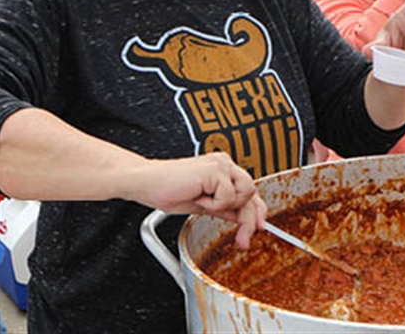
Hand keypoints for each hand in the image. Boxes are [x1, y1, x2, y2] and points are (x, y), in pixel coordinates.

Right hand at [134, 152, 266, 247]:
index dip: (257, 211)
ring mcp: (220, 165)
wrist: (145, 183)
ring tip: (203, 203)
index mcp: (221, 170)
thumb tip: (239, 218)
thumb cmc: (166, 191)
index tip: (259, 229)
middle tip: (242, 240)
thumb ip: (223, 208)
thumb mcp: (201, 205)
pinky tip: (197, 197)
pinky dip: (213, 204)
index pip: (249, 191)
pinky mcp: (214, 169)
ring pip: (245, 192)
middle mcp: (223, 164)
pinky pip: (227, 196)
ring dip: (225, 206)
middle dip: (249, 219)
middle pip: (252, 193)